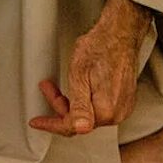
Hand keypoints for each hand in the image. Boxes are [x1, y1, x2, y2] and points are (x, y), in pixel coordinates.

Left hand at [30, 0, 148, 135]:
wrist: (119, 34)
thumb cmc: (100, 48)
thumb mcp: (80, 76)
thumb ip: (79, 106)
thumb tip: (81, 128)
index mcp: (106, 111)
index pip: (72, 127)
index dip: (52, 124)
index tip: (38, 121)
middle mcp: (117, 114)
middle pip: (80, 123)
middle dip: (61, 108)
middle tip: (49, 89)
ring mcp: (122, 108)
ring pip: (89, 116)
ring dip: (73, 104)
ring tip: (61, 86)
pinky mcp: (124, 101)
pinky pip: (100, 109)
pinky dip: (86, 101)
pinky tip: (80, 88)